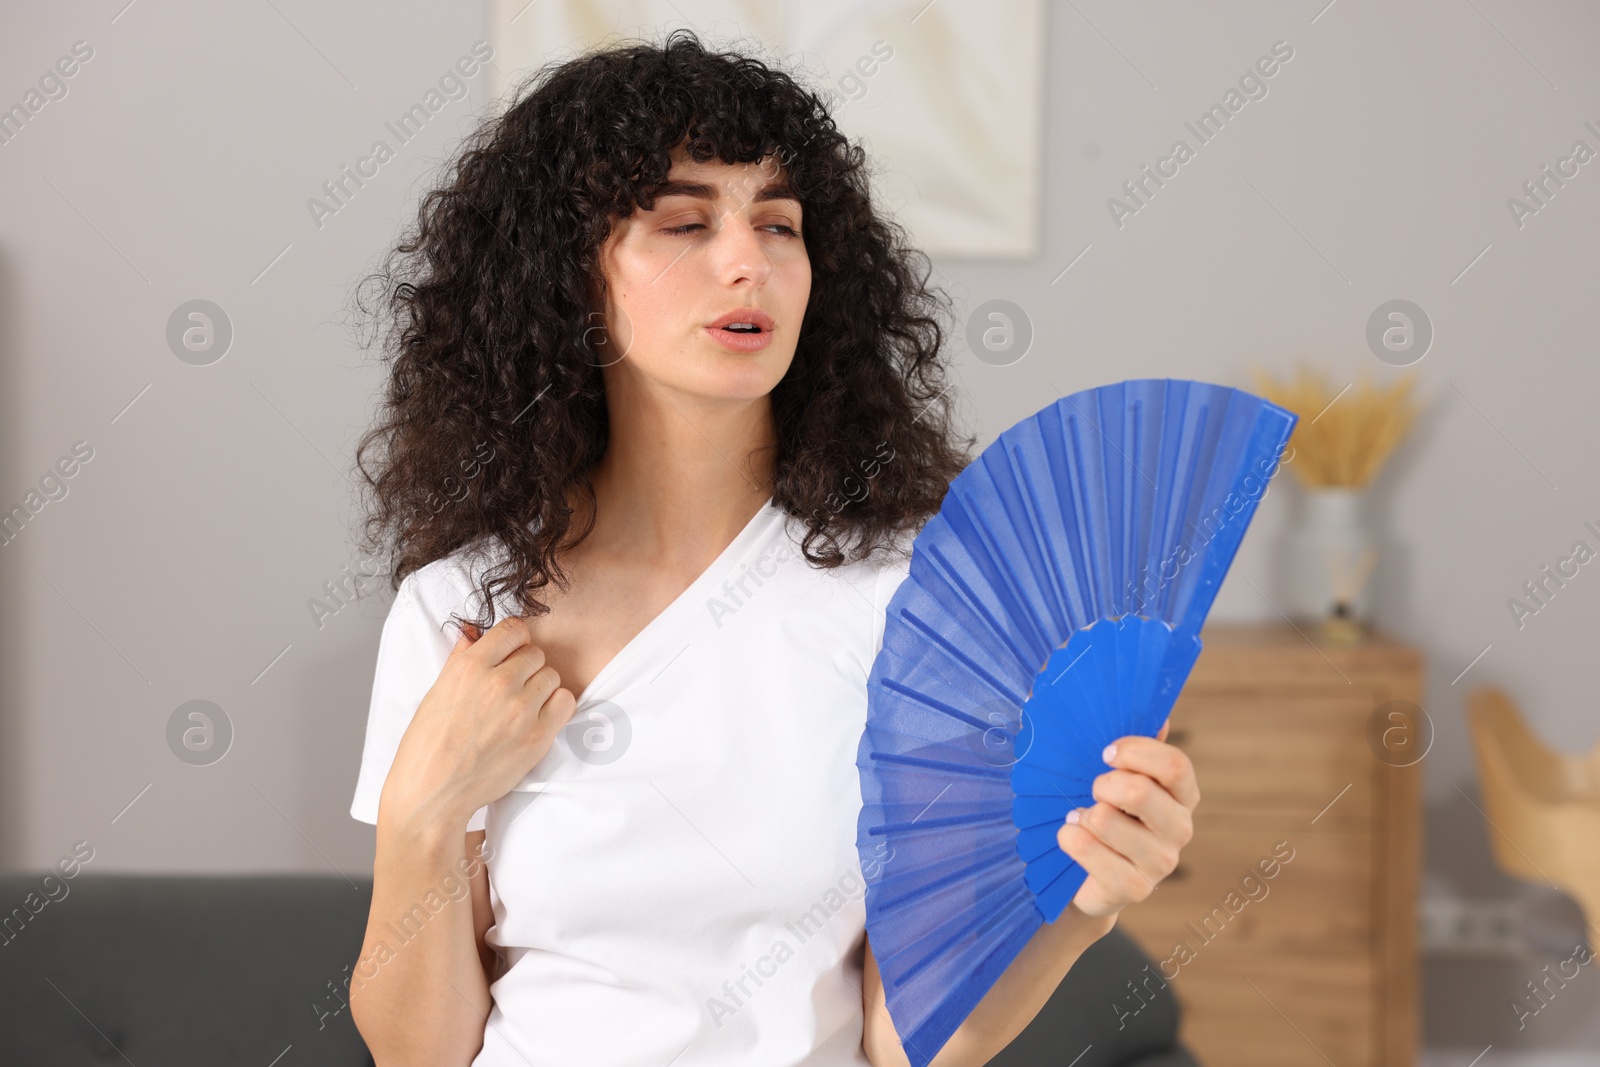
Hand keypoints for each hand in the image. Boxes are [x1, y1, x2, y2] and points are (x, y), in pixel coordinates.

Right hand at [380, 615, 577, 828]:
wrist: (432, 791)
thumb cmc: (428, 745)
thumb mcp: (437, 691)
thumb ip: (461, 658)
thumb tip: (473, 632)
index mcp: (470, 667)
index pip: (513, 629)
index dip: (513, 640)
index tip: (510, 652)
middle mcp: (498, 683)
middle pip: (535, 654)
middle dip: (525, 666)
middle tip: (511, 686)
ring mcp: (521, 710)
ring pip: (551, 676)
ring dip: (540, 687)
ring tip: (521, 706)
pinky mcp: (538, 736)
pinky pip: (565, 702)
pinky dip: (556, 707)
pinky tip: (537, 718)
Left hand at [1056, 719, 1199, 919]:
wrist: (1086, 876)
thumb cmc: (1102, 812)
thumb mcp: (1114, 775)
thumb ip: (1133, 747)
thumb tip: (1158, 715)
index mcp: (1182, 795)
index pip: (1175, 765)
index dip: (1137, 752)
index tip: (1106, 752)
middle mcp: (1180, 828)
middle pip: (1140, 792)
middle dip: (1103, 785)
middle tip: (1092, 790)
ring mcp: (1160, 862)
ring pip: (1107, 820)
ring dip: (1082, 814)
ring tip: (1080, 818)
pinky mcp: (1134, 888)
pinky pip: (1089, 849)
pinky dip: (1070, 838)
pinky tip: (1071, 837)